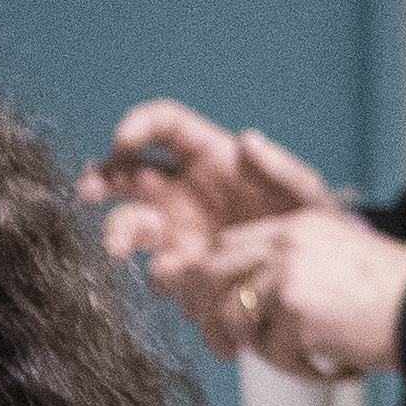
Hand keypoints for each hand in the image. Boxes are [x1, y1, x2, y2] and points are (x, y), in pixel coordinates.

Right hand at [90, 105, 334, 291]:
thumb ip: (280, 165)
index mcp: (210, 156)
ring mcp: (179, 230)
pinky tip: (176, 281)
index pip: (165, 126)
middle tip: (90, 191)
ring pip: (131, 225)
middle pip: (128, 174)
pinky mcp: (184, 269)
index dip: (139, 124)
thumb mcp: (305, 190)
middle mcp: (184, 190)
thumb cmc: (308, 220)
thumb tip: (248, 140)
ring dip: (119, 233)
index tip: (123, 140)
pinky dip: (162, 279)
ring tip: (120, 248)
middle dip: (102, 178)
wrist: (315, 274)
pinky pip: (161, 274)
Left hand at [161, 207, 405, 378]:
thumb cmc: (394, 292)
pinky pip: (274, 352)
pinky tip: (330, 370)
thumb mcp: (341, 253)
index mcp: (296, 225)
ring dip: (255, 349)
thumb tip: (254, 295)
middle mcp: (287, 243)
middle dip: (208, 313)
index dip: (213, 281)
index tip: (216, 309)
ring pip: (236, 317)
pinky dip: (298, 371)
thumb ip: (300, 259)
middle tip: (225, 346)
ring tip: (293, 361)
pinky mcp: (298, 313)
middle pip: (214, 273)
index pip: (228, 244)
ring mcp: (289, 276)